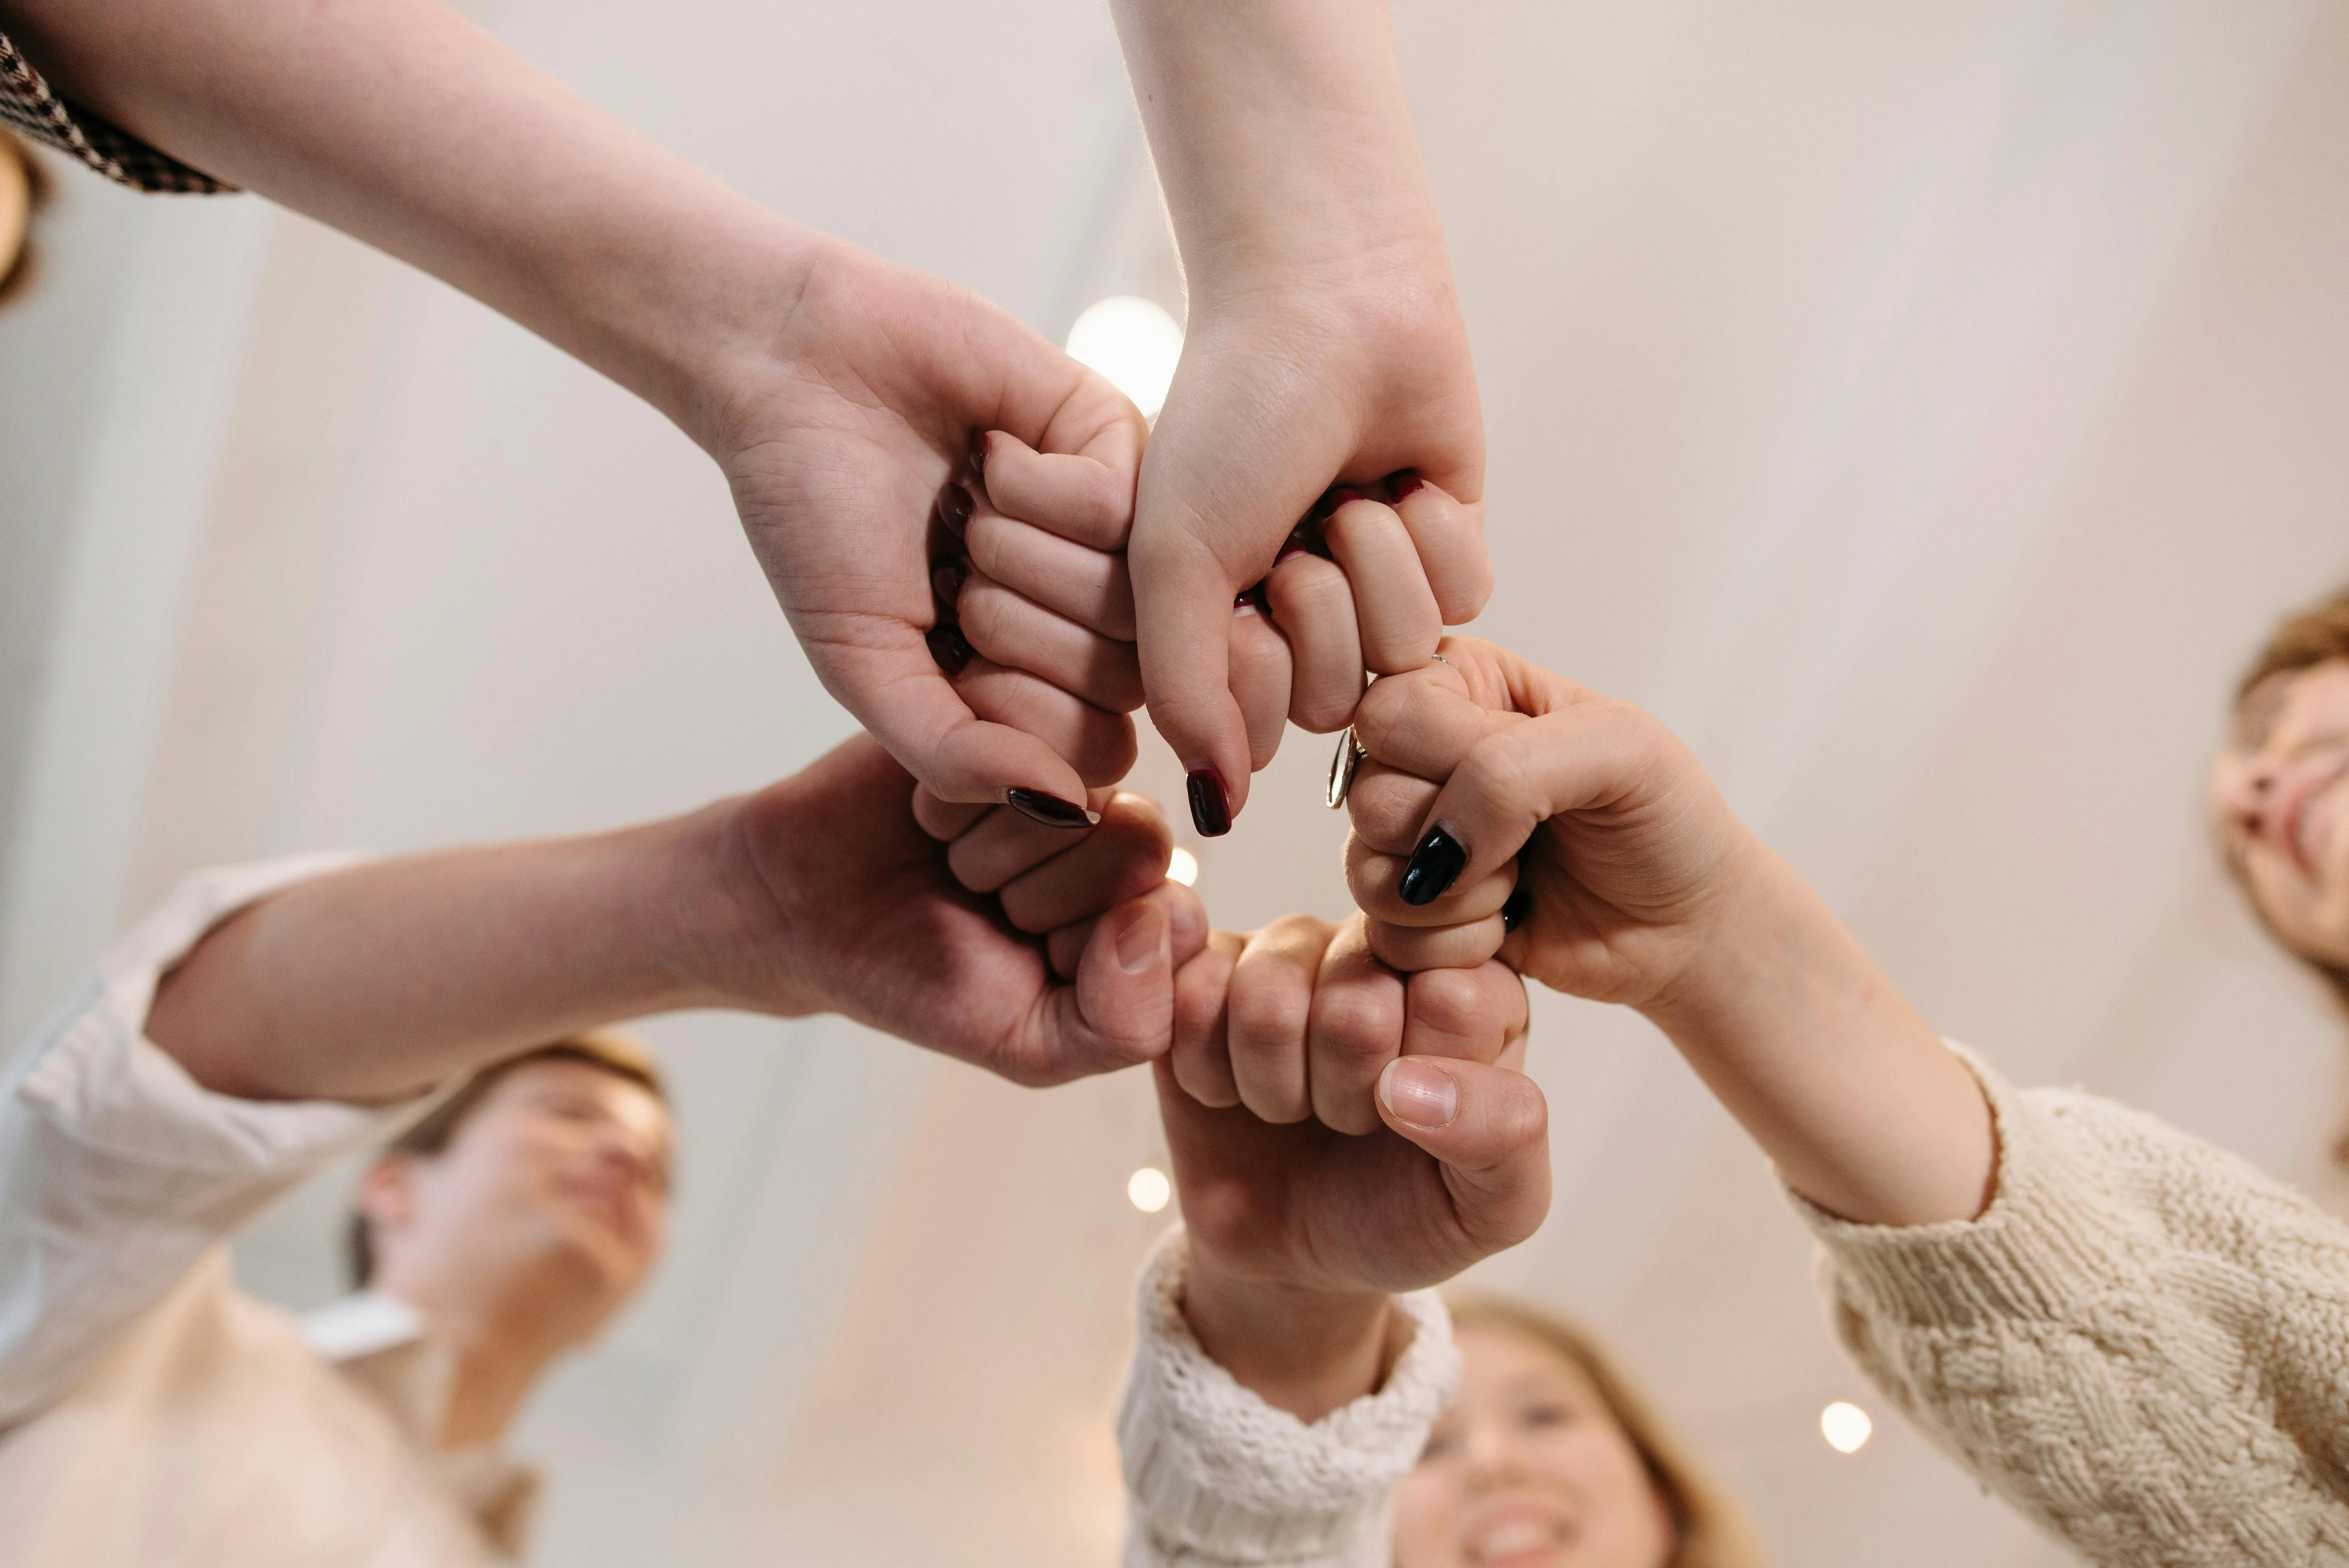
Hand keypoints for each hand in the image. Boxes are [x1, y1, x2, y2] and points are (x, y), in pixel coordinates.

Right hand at [712, 731, 1204, 1084]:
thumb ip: (1123, 1024)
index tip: (1027, 958)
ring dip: (992, 845)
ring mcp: (1066, 760)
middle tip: (977, 900)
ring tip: (949, 856)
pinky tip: (926, 808)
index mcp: (1146, 906)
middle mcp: (1120, 828)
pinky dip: (958, 792)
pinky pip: (1018, 742)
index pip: (1178, 918)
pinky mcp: (1006, 708)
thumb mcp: (1029, 1044)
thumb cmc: (920, 979)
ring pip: (1080, 795)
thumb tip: (1155, 919)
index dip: (1092, 948)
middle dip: (1039, 894)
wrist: (803, 912)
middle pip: (1137, 847)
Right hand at [713, 243, 1150, 817]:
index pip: (1091, 754)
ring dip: (1021, 558)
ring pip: (1135, 603)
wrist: (797, 369)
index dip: (1014, 714)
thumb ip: (954, 756)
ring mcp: (1115, 533)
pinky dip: (1038, 491)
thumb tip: (1064, 810)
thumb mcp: (866, 667)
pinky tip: (989, 455)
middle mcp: (1085, 614)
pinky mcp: (1122, 445)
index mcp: (1031, 677)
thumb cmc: (818, 518)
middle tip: (948, 566)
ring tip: (963, 508)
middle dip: (1012, 630)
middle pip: (1122, 685)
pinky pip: (1127, 512)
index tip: (942, 651)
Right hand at [1108, 0, 1493, 835]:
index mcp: (1219, 626)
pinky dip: (1432, 533)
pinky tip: (1402, 475)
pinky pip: (1465, 603)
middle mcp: (1295, 621)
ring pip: (1405, 654)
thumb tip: (1217, 807)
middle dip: (1318, 605)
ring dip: (1375, 561)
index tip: (1237, 590)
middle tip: (1297, 524)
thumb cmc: (1231, 418)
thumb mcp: (1175, 559)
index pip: (1254, 727)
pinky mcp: (1449, 554)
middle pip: (1334, 698)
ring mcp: (1376, 590)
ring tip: (1348, 489)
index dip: (1253, 667)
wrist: (1324, 301)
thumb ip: (1185, 695)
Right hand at [1157, 914, 1541, 1417]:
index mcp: (1476, 987)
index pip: (1453, 997)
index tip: (1415, 1117)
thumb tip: (1411, 1083)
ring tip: (1293, 1107)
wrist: (1292, 1253)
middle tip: (1350, 1121)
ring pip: (1265, 993)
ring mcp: (1292, 948)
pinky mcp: (1208, 966)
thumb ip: (1503, 1135)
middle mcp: (1386, 945)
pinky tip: (1230, 1089)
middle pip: (1355, 997)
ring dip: (1272, 1085)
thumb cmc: (1403, 1213)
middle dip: (1343, 1093)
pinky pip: (1190, 992)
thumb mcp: (1490, 1206)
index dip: (1419, 1079)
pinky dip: (1204, 1070)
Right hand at [1344, 636, 1750, 1008]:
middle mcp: (1423, 758)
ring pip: (1364, 869)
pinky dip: (1454, 944)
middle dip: (1455, 833)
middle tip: (1530, 839)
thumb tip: (1430, 850)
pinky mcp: (1419, 915)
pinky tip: (1508, 925)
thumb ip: (1510, 772)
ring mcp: (1415, 839)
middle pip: (1368, 794)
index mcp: (1464, 686)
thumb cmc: (1664, 821)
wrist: (1689, 927)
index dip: (1448, 757)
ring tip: (1521, 883)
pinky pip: (1385, 935)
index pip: (1389, 712)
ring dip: (1459, 896)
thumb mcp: (1618, 750)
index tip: (1522, 774)